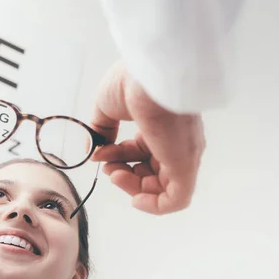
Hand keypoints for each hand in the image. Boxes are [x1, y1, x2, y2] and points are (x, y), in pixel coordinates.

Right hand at [89, 61, 205, 214]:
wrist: (147, 72)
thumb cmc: (131, 82)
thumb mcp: (106, 108)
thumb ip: (100, 130)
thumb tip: (94, 149)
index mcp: (161, 127)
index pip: (142, 154)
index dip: (117, 158)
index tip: (100, 153)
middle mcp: (175, 143)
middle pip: (152, 174)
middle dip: (124, 175)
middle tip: (107, 167)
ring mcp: (182, 154)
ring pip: (162, 189)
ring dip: (132, 187)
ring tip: (113, 173)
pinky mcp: (184, 164)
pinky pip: (176, 199)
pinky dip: (155, 206)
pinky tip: (135, 199)